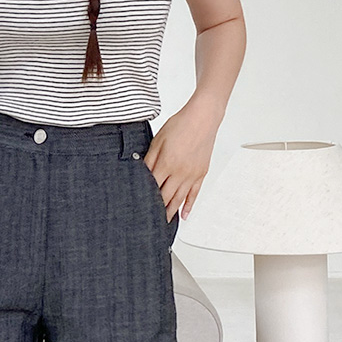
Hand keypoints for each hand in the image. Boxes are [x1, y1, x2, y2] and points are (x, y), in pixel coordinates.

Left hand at [144, 98, 221, 221]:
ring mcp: (191, 175)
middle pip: (165, 198)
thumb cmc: (181, 124)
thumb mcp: (158, 140)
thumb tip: (140, 174)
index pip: (152, 188)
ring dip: (170, 212)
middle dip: (156, 211)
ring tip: (163, 224)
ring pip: (179, 199)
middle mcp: (180, 173)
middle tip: (149, 223)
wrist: (203, 117)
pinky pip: (194, 194)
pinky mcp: (201, 174)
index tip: (138, 209)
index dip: (144, 199)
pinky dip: (188, 206)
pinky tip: (183, 216)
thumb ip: (149, 159)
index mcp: (166, 164)